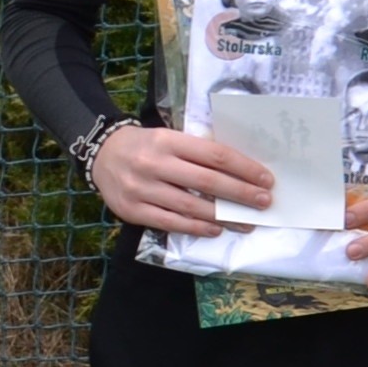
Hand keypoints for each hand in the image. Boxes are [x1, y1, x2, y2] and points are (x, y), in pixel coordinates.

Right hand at [92, 122, 279, 237]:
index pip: (214, 155)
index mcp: (168, 140)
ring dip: (223, 216)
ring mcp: (142, 189)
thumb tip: (239, 171)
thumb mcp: (169, 137)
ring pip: (191, 206)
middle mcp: (155, 163)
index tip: (265, 179)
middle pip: (207, 181)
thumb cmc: (146, 146)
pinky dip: (196, 227)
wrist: (102, 154)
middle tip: (263, 202)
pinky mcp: (133, 211)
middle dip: (240, 194)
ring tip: (246, 222)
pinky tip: (215, 229)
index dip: (244, 168)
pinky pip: (171, 223)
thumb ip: (197, 151)